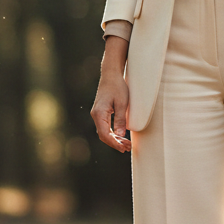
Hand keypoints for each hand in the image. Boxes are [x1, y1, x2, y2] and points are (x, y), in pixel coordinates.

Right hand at [90, 36, 130, 152]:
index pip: (104, 134)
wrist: (111, 75)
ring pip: (104, 132)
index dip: (114, 143)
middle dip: (115, 143)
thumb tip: (120, 134)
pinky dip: (113, 133)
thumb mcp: (123, 103)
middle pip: (103, 135)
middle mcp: (95, 115)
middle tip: (128, 148)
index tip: (123, 148)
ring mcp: (97, 114)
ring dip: (114, 139)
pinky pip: (105, 126)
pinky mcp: (100, 113)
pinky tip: (121, 136)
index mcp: (99, 113)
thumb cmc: (118, 87)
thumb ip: (120, 119)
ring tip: (126, 145)